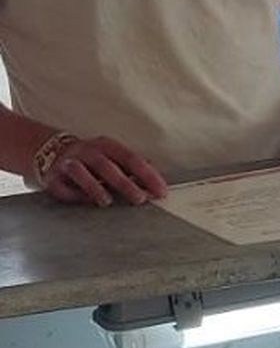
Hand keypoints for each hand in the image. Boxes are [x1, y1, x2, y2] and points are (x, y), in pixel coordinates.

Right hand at [44, 136, 168, 206]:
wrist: (50, 151)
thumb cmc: (92, 159)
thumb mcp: (114, 158)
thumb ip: (135, 170)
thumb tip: (158, 182)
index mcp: (107, 146)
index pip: (130, 158)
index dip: (147, 175)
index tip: (161, 191)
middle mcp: (87, 152)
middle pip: (106, 165)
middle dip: (124, 183)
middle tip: (140, 199)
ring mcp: (68, 163)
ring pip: (80, 172)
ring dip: (94, 187)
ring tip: (107, 201)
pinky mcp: (52, 177)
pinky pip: (62, 186)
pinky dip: (72, 194)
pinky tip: (84, 201)